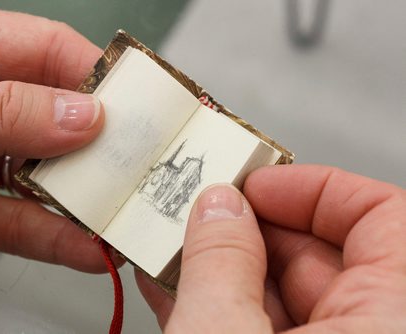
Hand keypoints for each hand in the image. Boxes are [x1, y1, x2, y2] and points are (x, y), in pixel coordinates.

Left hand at [0, 0, 114, 271]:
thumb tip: (79, 114)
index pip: (44, 49)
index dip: (96, 74)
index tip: (141, 102)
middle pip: (55, 115)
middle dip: (101, 142)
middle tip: (143, 162)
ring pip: (42, 175)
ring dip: (83, 197)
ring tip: (121, 211)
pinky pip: (19, 224)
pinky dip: (55, 239)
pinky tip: (87, 247)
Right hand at [137, 165, 405, 332]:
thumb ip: (219, 261)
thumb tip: (217, 208)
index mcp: (395, 320)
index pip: (383, 218)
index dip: (313, 189)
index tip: (256, 184)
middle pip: (322, 255)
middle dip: (250, 229)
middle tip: (202, 214)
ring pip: (287, 296)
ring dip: (226, 270)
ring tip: (176, 250)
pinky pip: (269, 330)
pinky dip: (225, 309)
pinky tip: (180, 290)